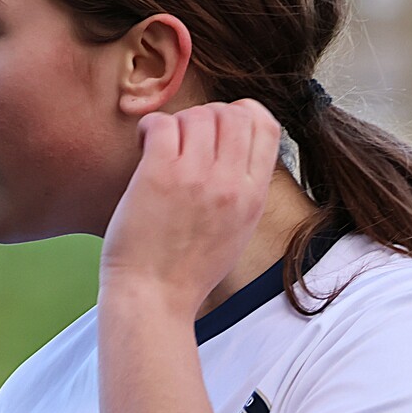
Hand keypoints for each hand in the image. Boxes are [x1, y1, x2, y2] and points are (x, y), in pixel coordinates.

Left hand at [99, 99, 282, 317]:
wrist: (154, 299)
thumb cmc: (189, 270)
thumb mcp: (238, 230)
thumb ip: (245, 190)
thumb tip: (239, 149)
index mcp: (254, 196)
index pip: (266, 125)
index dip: (242, 115)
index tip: (219, 131)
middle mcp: (231, 184)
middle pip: (232, 113)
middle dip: (208, 115)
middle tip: (186, 138)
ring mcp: (196, 178)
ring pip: (197, 115)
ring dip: (177, 123)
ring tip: (162, 146)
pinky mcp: (159, 176)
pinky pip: (162, 124)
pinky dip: (151, 126)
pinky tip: (145, 144)